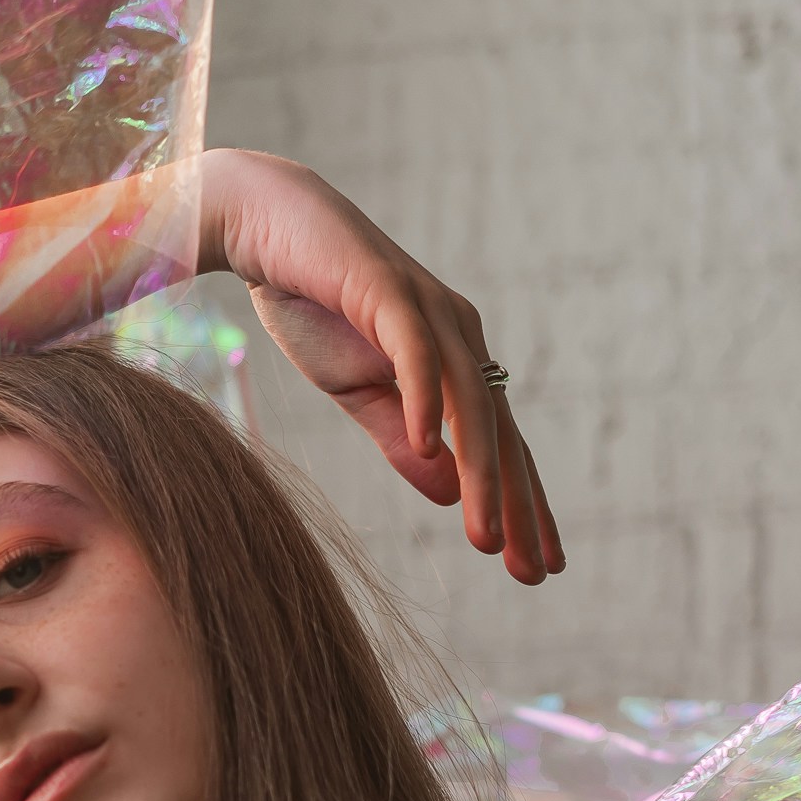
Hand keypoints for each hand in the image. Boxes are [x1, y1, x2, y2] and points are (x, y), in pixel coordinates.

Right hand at [200, 148, 562, 584]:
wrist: (265, 227)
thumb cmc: (315, 305)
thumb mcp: (359, 390)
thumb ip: (401, 438)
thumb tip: (446, 491)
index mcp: (456, 363)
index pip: (498, 446)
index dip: (519, 507)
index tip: (534, 568)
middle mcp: (459, 336)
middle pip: (500, 433)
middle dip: (519, 506)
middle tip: (534, 573)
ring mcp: (429, 311)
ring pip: (469, 403)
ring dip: (482, 474)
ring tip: (487, 538)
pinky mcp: (390, 290)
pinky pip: (418, 353)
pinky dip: (425, 402)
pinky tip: (431, 451)